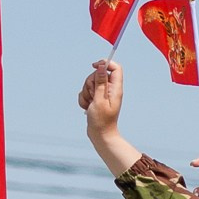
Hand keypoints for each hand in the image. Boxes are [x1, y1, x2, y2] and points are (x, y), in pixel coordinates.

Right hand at [80, 60, 137, 178]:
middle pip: (98, 74)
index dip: (105, 63)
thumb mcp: (100, 99)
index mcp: (115, 88)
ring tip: (89, 104)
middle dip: (90, 83)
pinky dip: (83, 99)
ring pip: (89, 83)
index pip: (115, 68)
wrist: (100, 135)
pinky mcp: (95, 99)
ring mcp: (102, 94)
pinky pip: (85, 92)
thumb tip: (102, 66)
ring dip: (86, 93)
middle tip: (93, 96)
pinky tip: (86, 107)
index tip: (94, 66)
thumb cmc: (102, 120)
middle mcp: (110, 90)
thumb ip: (101, 82)